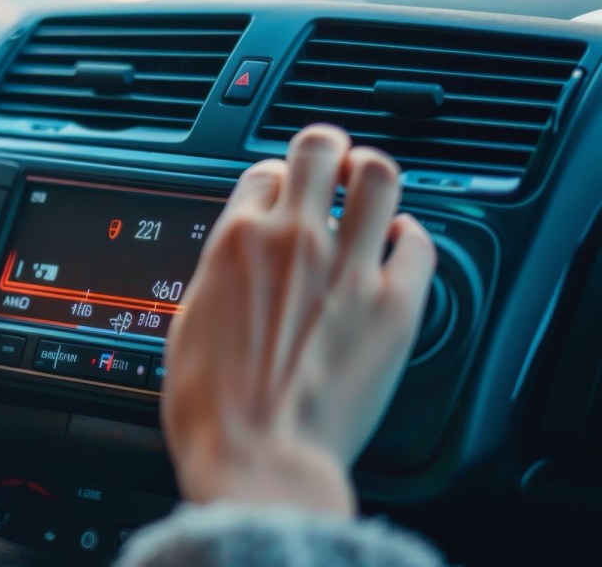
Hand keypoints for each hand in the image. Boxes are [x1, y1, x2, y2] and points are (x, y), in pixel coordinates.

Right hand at [162, 125, 435, 517]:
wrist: (258, 457)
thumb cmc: (212, 408)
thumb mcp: (187, 324)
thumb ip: (218, 277)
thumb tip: (232, 264)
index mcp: (235, 243)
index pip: (263, 173)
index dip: (273, 180)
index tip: (279, 195)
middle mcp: (295, 241)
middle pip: (321, 149)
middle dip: (326, 151)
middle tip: (330, 168)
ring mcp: (349, 269)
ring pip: (379, 177)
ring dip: (372, 175)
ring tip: (370, 189)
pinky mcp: (395, 307)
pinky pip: (419, 245)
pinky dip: (411, 237)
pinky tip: (401, 244)